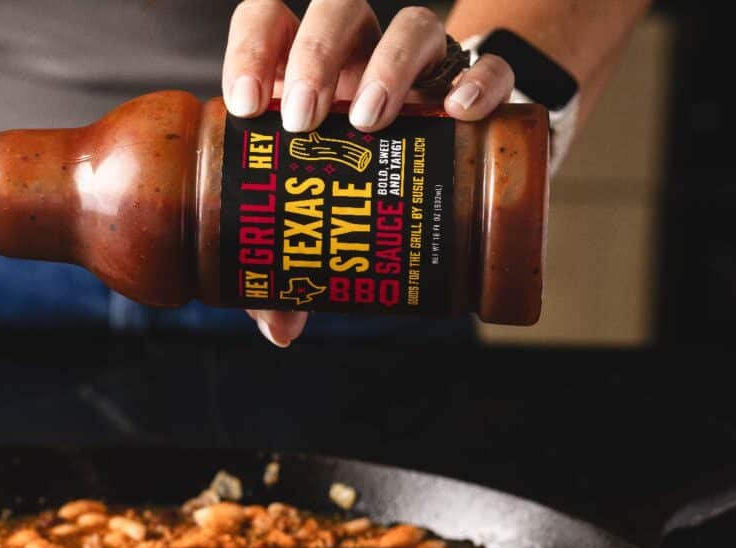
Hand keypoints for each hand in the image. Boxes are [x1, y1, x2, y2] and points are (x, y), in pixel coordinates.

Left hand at [222, 1, 514, 346]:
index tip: (245, 104)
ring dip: (387, 64)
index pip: (272, 23)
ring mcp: (423, 65)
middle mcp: (362, 55)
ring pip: (410, 24)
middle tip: (302, 122)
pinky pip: (490, 64)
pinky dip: (479, 80)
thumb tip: (280, 328)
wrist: (456, 168)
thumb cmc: (367, 188)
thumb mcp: (325, 220)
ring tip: (372, 121)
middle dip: (313, 57)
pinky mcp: (482, 86)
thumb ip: (292, 269)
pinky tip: (460, 112)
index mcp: (309, 73)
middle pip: (337, 12)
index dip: (254, 47)